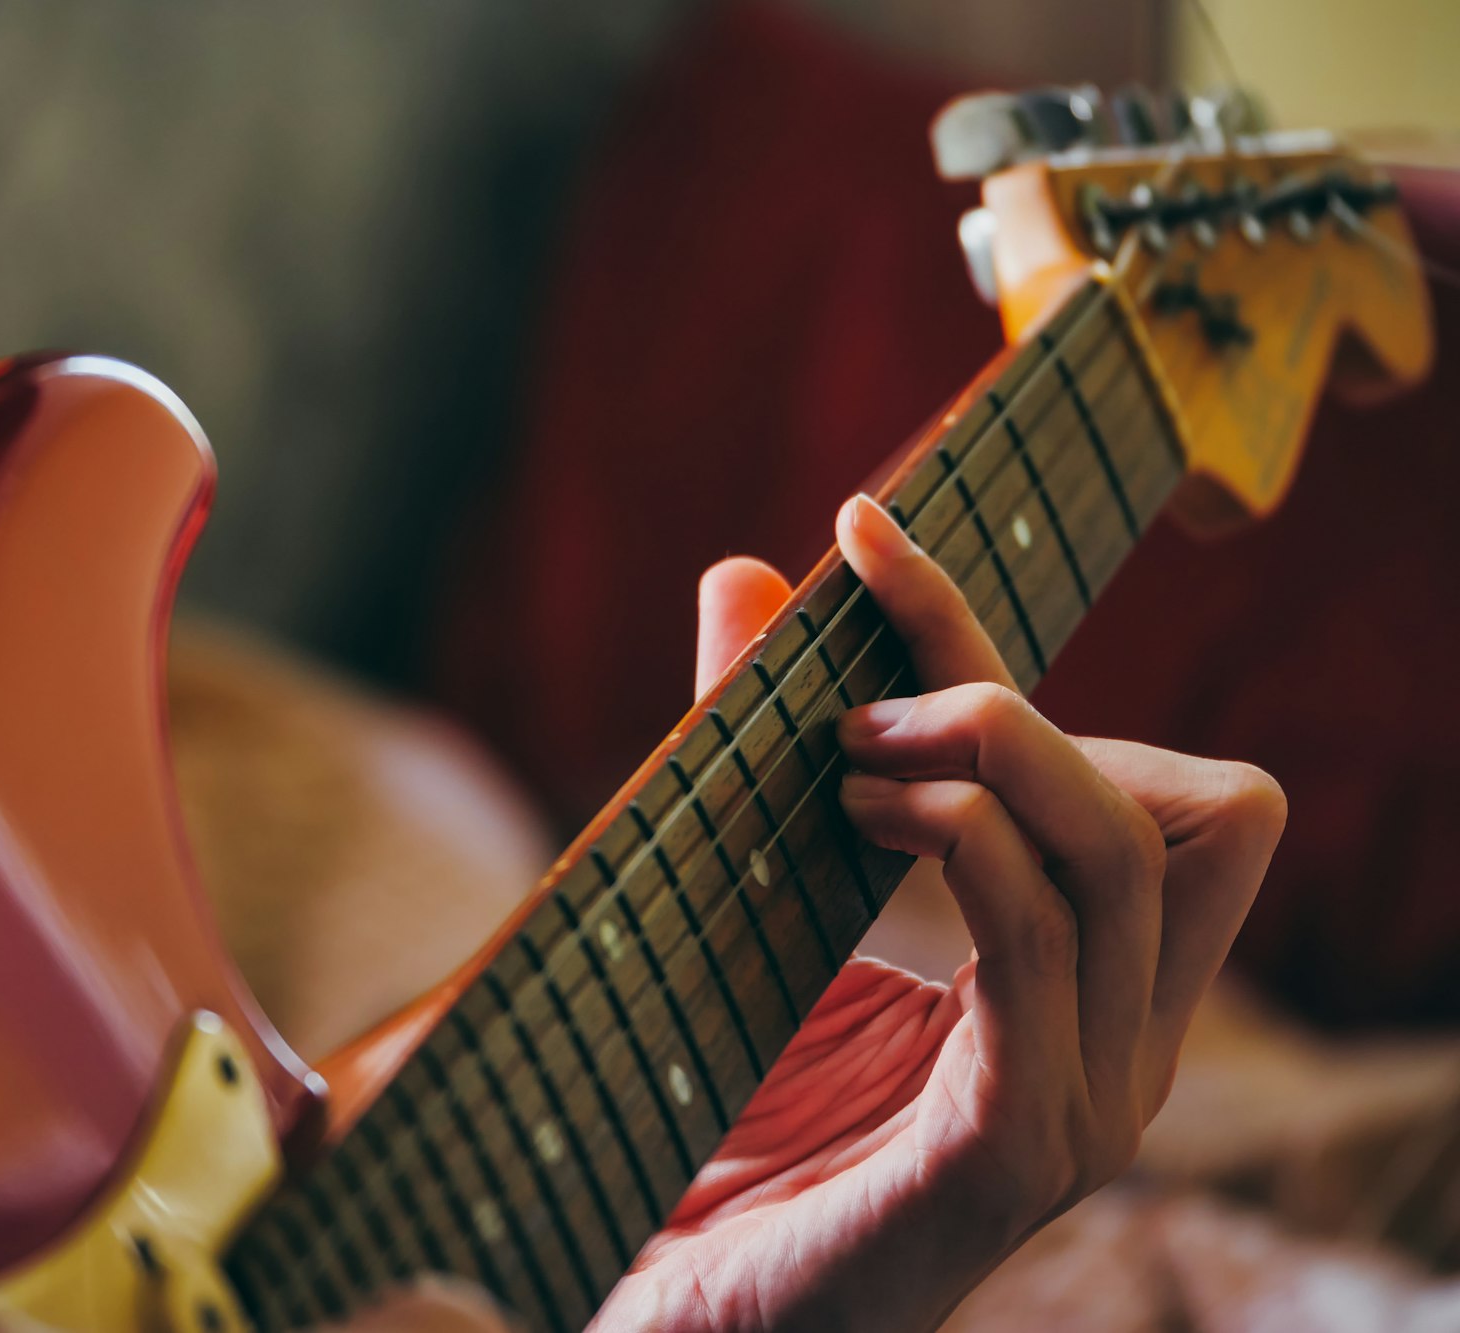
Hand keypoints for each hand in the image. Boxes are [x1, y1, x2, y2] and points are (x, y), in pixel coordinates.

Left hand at [593, 495, 1286, 1330]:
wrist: (671, 1307)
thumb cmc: (713, 1113)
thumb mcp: (755, 897)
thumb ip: (756, 748)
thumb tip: (743, 574)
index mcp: (1084, 989)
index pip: (1142, 779)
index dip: (997, 638)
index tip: (861, 532)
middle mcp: (1117, 1047)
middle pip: (1182, 807)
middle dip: (1015, 702)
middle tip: (858, 705)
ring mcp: (1082, 1106)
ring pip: (1126, 865)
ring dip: (985, 763)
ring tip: (848, 760)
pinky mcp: (1009, 1154)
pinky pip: (1044, 959)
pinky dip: (970, 853)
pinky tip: (871, 820)